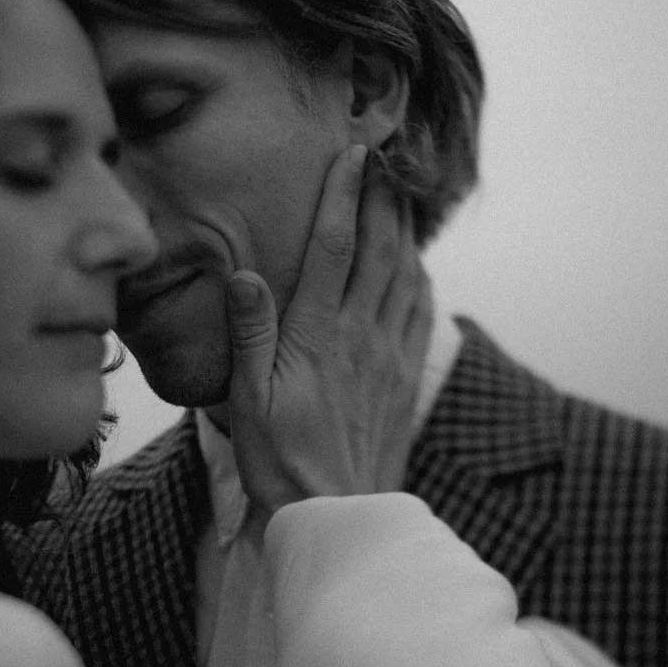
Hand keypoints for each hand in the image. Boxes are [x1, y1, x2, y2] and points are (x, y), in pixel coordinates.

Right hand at [225, 145, 432, 516]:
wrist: (337, 513)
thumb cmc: (281, 460)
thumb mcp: (247, 400)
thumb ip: (249, 334)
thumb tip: (245, 273)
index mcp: (317, 335)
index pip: (333, 248)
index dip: (343, 196)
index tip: (352, 153)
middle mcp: (360, 336)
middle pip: (379, 250)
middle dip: (382, 198)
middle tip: (387, 157)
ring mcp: (388, 357)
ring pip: (405, 276)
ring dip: (406, 230)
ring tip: (404, 195)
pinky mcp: (404, 380)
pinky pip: (421, 315)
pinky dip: (422, 280)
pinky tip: (419, 266)